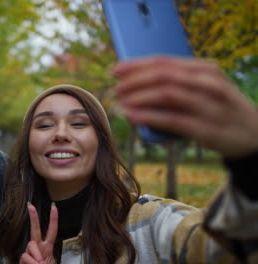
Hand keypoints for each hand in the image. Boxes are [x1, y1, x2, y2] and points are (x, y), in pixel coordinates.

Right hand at [20, 202, 58, 263]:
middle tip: (30, 205)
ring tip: (39, 263)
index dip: (53, 219)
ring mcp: (29, 252)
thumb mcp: (50, 263)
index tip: (54, 207)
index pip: (52, 231)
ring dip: (36, 255)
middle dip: (33, 217)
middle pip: (35, 230)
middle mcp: (38, 247)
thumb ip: (45, 259)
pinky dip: (30, 261)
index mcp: (47, 247)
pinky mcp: (23, 258)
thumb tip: (37, 259)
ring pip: (31, 245)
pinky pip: (25, 256)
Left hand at [113, 57, 257, 158]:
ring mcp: (209, 106)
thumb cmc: (217, 106)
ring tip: (121, 103)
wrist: (252, 133)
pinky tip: (133, 116)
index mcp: (205, 69)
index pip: (164, 62)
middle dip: (134, 81)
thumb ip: (177, 81)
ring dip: (138, 98)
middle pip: (163, 76)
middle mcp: (208, 83)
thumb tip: (135, 80)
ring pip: (167, 95)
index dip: (136, 65)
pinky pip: (173, 120)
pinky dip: (149, 117)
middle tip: (117, 89)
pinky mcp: (206, 129)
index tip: (116, 70)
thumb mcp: (203, 86)